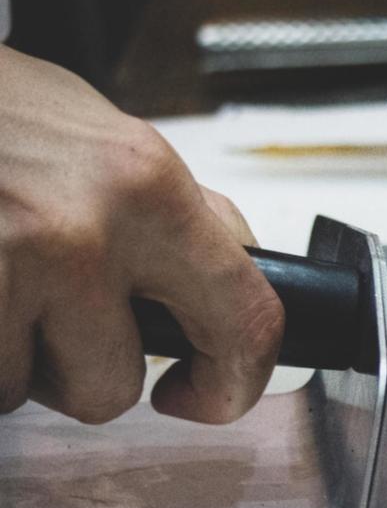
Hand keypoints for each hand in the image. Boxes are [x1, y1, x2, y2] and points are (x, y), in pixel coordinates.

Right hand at [0, 48, 282, 423]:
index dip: (234, 383)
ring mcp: (6, 268)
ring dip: (16, 355)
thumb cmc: (7, 112)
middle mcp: (82, 232)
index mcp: (148, 186)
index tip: (213, 394)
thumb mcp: (117, 144)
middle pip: (110, 386)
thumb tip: (242, 276)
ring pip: (26, 388)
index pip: (243, 317)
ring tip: (4, 282)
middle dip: (87, 373)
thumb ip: (184, 216)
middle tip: (65, 327)